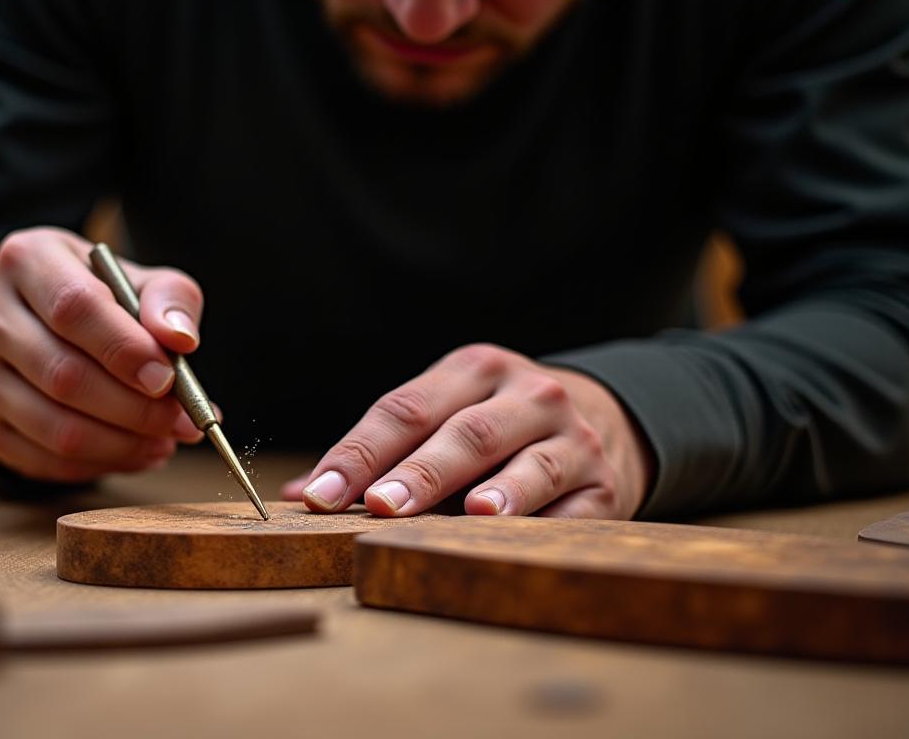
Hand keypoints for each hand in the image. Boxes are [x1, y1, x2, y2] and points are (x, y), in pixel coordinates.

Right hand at [0, 227, 206, 481]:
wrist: (45, 324)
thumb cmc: (103, 299)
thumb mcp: (141, 280)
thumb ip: (169, 300)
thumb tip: (180, 340)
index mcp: (26, 260)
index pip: (73, 308)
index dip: (124, 349)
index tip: (167, 379)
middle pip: (63, 374)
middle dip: (134, 408)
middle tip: (182, 421)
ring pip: (54, 427)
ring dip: (123, 444)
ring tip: (166, 439)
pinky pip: (47, 460)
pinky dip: (102, 464)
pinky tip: (137, 451)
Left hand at [284, 344, 651, 517]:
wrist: (608, 420)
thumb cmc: (499, 423)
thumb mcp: (445, 413)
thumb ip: (379, 451)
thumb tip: (300, 496)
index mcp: (472, 370)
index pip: (404, 408)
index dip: (359, 452)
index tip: (320, 494)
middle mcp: (526, 394)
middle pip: (466, 433)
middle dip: (420, 472)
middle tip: (380, 505)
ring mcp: (572, 438)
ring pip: (529, 463)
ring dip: (499, 491)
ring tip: (470, 513)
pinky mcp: (603, 484)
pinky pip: (574, 507)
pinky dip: (546, 525)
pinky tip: (519, 539)